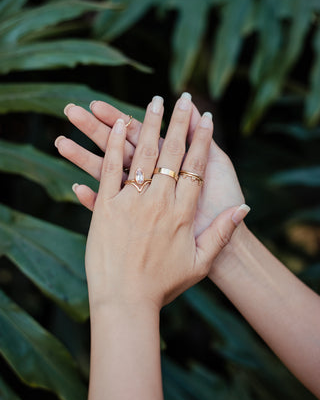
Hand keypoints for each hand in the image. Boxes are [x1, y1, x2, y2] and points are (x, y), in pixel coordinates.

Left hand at [83, 95, 247, 309]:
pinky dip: (115, 146)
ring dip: (148, 125)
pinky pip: (110, 170)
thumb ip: (221, 233)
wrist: (125, 301)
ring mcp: (130, 202)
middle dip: (177, 123)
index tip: (207, 119)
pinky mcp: (105, 208)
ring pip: (141, 154)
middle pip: (170, 153)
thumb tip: (244, 210)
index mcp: (182, 213)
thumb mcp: (200, 262)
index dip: (202, 141)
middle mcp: (158, 201)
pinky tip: (118, 125)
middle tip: (180, 98)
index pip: (195, 167)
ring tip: (153, 101)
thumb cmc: (163, 285)